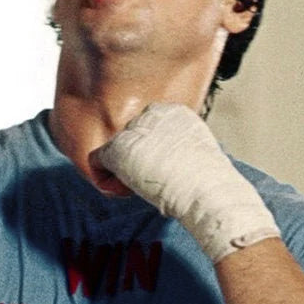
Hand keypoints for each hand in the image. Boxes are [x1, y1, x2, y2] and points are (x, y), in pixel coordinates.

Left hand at [90, 102, 280, 262]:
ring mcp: (132, 131)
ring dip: (121, 173)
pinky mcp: (117, 148)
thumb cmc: (207, 182)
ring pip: (113, 152)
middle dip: (134, 163)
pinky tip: (126, 191)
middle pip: (129, 140)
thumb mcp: (195, 155)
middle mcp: (151, 113)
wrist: (207, 190)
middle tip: (151, 182)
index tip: (163, 172)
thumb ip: (174, 150)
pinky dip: (106, 181)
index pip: (147, 130)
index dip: (150, 155)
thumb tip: (159, 165)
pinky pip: (96, 163)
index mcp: (173, 111)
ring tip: (142, 188)